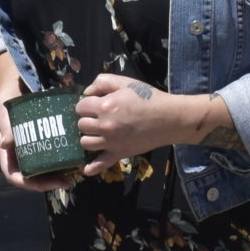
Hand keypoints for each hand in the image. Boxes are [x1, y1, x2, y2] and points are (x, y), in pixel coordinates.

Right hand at [0, 80, 72, 192]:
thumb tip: (5, 144)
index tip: (43, 185)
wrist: (15, 98)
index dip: (27, 184)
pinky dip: (62, 163)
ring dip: (58, 177)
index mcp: (8, 157)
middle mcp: (19, 160)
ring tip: (75, 174)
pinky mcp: (41, 147)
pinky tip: (76, 161)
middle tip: (66, 182)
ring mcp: (31, 155)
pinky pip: (51, 160)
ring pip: (44, 173)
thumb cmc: (6, 110)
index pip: (14, 177)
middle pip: (32, 179)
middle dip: (48, 184)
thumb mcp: (3, 118)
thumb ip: (5, 128)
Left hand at [76, 73, 219, 163]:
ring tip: (98, 133)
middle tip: (98, 118)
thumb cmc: (148, 98)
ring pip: (85, 143)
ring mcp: (111, 142)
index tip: (95, 104)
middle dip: (88, 119)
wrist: (168, 118)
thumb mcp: (125, 82)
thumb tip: (87, 92)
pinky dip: (92, 167)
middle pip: (81, 125)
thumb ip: (102, 82)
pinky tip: (86, 168)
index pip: (80, 107)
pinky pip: (100, 164)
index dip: (86, 104)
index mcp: (105, 106)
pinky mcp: (119, 153)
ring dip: (89, 137)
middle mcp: (105, 125)